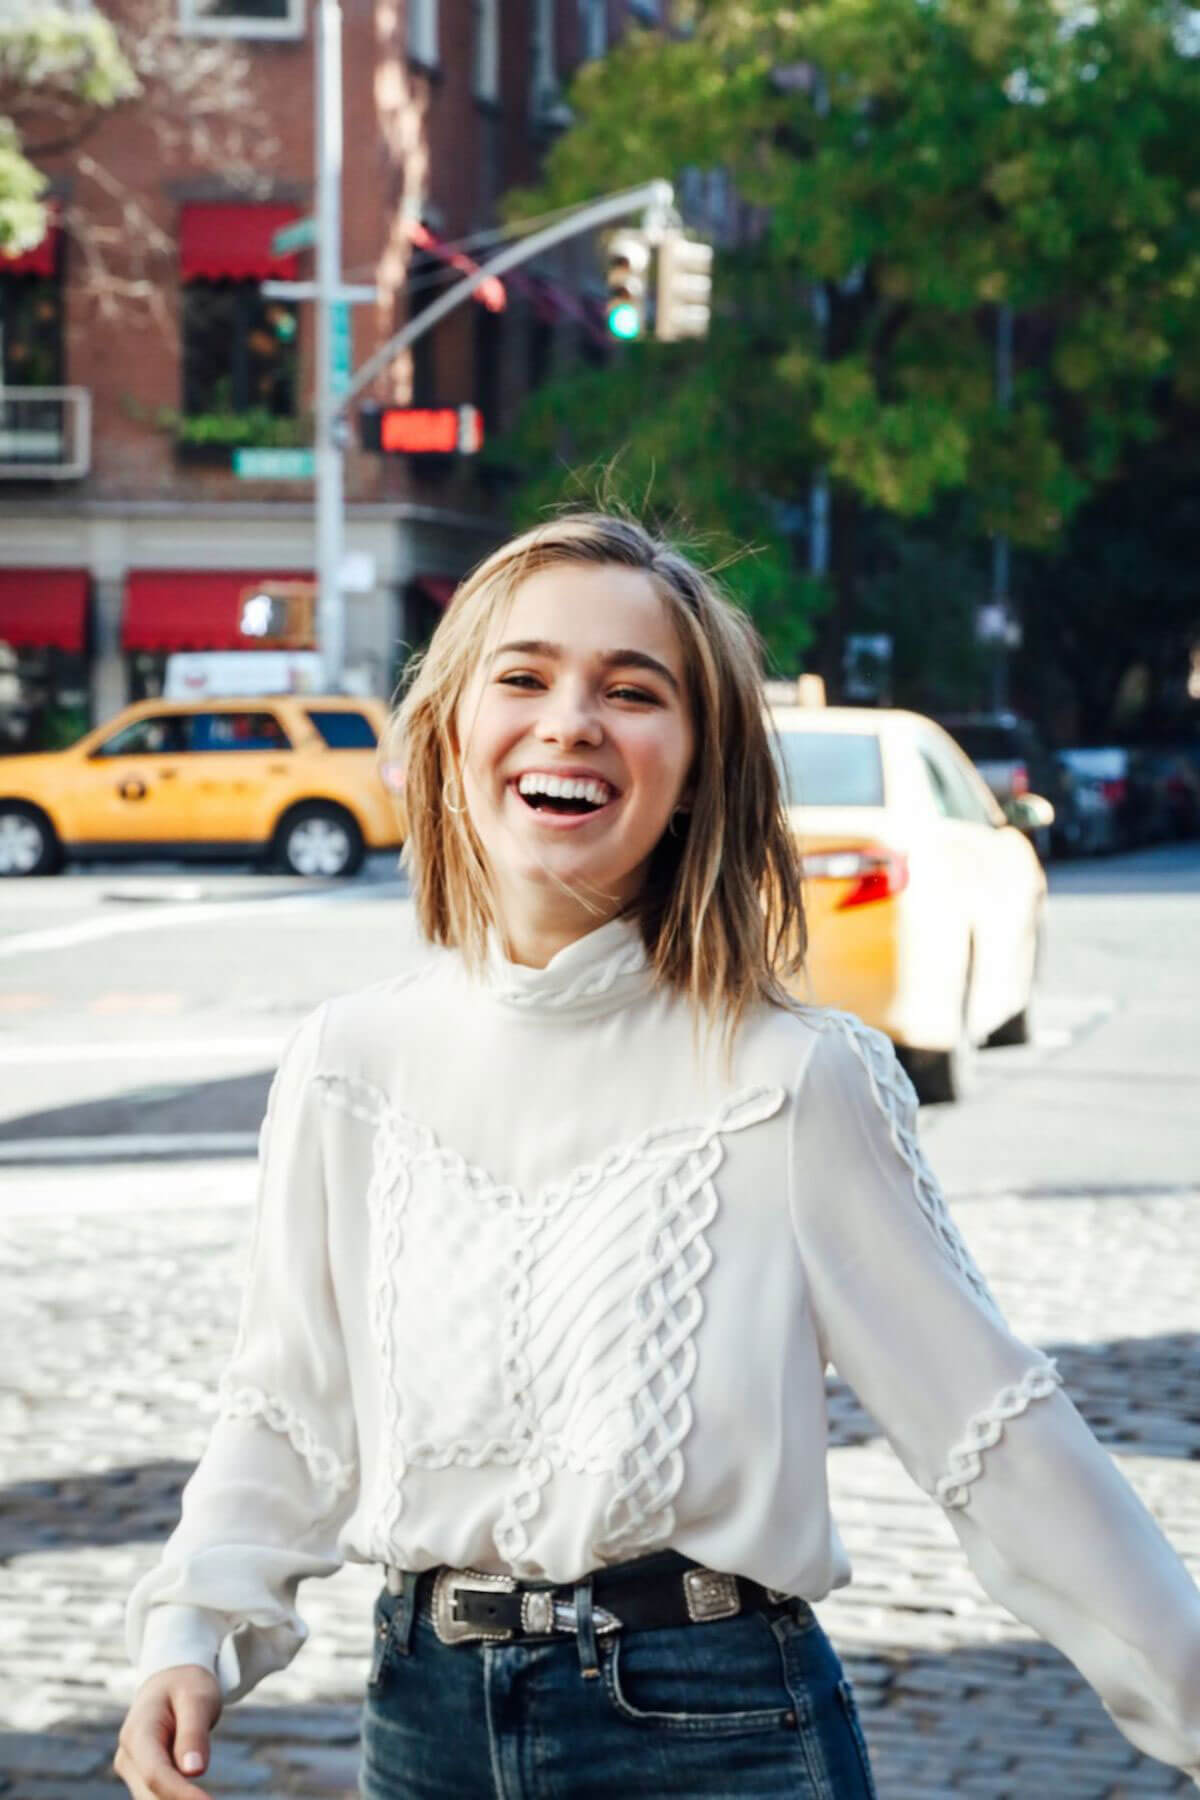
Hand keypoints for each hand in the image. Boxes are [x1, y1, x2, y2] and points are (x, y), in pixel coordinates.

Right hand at [113, 1664, 221, 1799]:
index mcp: (138, 1733)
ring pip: (155, 1799)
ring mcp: (132, 1769)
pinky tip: (200, 1799)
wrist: (169, 1680)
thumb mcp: (197, 1698)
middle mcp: (128, 1756)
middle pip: (153, 1793)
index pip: (156, 1774)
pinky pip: (159, 1796)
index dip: (182, 1794)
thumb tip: (194, 1772)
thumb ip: (193, 1733)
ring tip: (208, 1799)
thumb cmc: (186, 1685)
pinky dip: (179, 1799)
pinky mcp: (142, 1778)